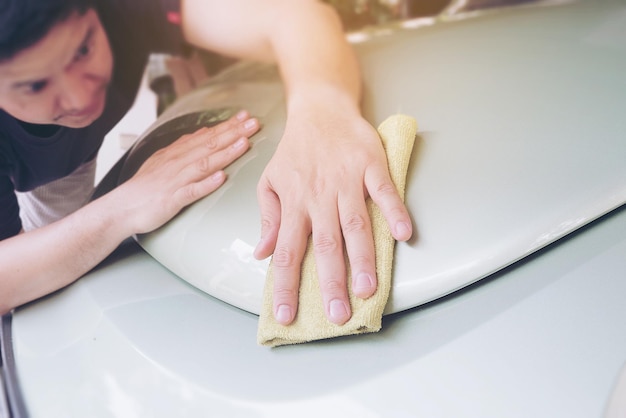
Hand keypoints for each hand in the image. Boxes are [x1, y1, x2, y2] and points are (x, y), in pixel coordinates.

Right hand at [117, 110, 259, 235]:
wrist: (122, 208)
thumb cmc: (145, 187)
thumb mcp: (164, 160)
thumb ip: (185, 146)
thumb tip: (204, 132)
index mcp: (178, 153)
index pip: (207, 135)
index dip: (228, 126)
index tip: (246, 117)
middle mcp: (178, 163)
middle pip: (210, 145)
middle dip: (234, 133)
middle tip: (254, 123)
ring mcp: (176, 180)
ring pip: (205, 164)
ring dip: (225, 153)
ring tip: (243, 144)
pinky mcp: (173, 199)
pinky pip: (192, 190)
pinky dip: (207, 184)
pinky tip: (221, 178)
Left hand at [254, 101, 411, 325]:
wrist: (319, 109)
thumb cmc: (294, 151)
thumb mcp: (269, 182)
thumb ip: (268, 218)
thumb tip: (261, 254)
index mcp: (293, 204)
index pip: (286, 252)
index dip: (286, 285)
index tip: (287, 316)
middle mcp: (318, 197)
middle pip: (324, 245)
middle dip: (330, 282)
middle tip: (338, 315)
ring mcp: (346, 181)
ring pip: (354, 224)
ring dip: (362, 257)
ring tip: (368, 289)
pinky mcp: (369, 166)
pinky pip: (383, 191)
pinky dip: (394, 210)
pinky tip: (404, 234)